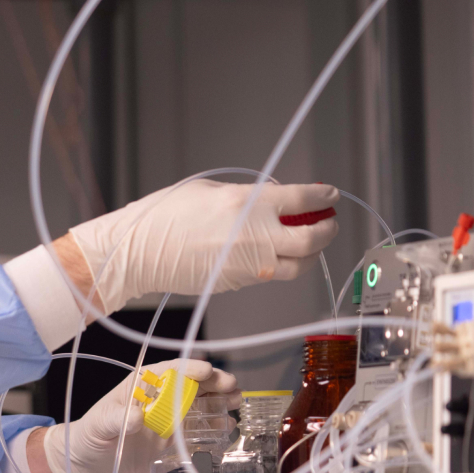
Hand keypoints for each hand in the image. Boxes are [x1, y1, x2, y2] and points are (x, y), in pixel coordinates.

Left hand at [35, 359, 238, 472]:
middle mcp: (157, 399)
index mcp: (139, 385)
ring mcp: (166, 419)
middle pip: (189, 385)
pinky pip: (196, 430)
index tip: (205, 370)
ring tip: (236, 403)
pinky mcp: (170, 440)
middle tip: (231, 386)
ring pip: (198, 404)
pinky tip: (226, 427)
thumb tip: (136, 416)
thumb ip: (115, 419)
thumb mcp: (98, 426)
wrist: (86, 466)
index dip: (188, 368)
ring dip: (218, 402)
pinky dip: (213, 427)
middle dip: (212, 382)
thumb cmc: (88, 437)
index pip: (168, 370)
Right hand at [66, 179, 340, 309]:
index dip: (323, 197)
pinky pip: (274, 274)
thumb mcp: (210, 191)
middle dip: (327, 229)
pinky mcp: (242, 282)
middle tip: (328, 223)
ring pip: (300, 265)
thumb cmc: (167, 215)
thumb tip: (272, 203)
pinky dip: (284, 264)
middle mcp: (257, 235)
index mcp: (249, 203)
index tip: (330, 195)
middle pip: (312, 238)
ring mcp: (251, 263)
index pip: (302, 199)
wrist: (143, 251)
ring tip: (309, 243)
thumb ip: (247, 197)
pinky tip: (277, 253)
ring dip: (311, 253)